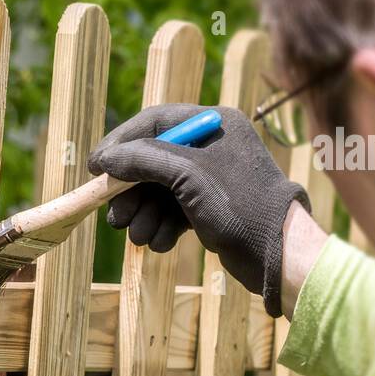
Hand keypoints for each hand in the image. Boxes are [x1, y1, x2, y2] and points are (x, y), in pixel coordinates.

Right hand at [87, 103, 310, 316]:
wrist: (278, 253)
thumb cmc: (238, 204)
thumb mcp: (186, 175)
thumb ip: (143, 160)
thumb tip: (105, 159)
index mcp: (214, 123)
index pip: (154, 122)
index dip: (121, 143)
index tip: (96, 167)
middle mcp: (213, 145)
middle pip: (154, 160)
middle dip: (131, 191)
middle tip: (115, 217)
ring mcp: (213, 177)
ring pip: (161, 190)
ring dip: (144, 214)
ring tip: (138, 236)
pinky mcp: (213, 207)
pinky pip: (175, 210)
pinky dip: (163, 226)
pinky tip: (161, 243)